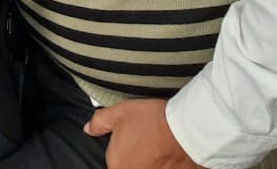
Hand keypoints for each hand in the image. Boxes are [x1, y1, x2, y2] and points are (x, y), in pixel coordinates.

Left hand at [84, 99, 202, 168]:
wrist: (187, 130)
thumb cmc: (151, 121)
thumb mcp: (118, 113)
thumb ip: (99, 122)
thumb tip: (88, 129)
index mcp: (117, 164)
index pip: (113, 163)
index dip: (119, 153)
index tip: (130, 143)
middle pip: (129, 166)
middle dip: (134, 159)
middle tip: (144, 145)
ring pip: (146, 168)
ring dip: (148, 162)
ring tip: (156, 150)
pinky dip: (163, 165)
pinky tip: (167, 156)